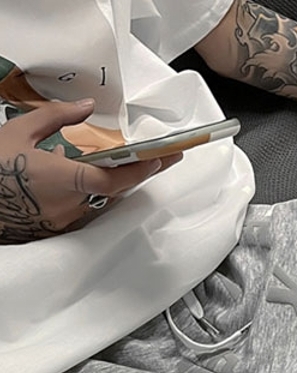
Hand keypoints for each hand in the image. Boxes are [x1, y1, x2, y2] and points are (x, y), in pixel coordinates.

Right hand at [0, 98, 180, 243]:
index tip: (159, 161)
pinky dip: (81, 192)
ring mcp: (61, 219)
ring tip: (116, 163)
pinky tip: (74, 176)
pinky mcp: (52, 227)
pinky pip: (76, 207)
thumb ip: (57, 117)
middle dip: (131, 174)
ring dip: (103, 182)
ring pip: (92, 199)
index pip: (112, 180)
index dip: (138, 172)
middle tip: (155, 160)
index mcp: (64, 180)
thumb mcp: (20, 130)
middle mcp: (68, 204)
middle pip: (109, 190)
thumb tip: (85, 106)